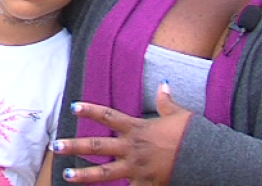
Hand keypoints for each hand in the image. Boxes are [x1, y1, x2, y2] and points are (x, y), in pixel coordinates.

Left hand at [52, 81, 192, 185]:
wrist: (205, 156)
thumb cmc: (191, 134)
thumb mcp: (178, 115)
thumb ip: (166, 102)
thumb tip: (163, 85)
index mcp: (137, 128)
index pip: (108, 117)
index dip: (90, 111)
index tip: (74, 107)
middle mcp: (132, 148)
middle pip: (98, 146)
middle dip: (75, 146)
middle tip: (56, 146)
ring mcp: (136, 168)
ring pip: (105, 173)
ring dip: (84, 175)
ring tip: (67, 175)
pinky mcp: (145, 184)